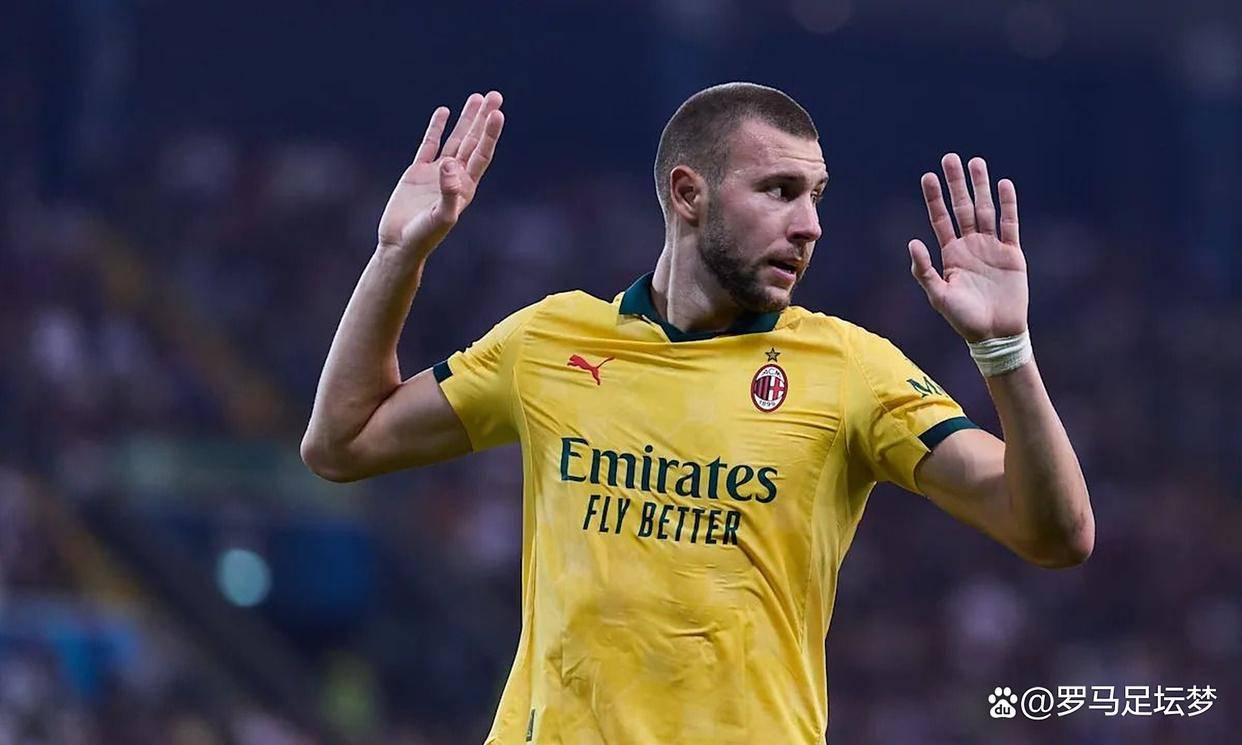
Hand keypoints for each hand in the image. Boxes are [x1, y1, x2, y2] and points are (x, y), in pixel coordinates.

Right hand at [377, 91, 504, 256]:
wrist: (400, 244)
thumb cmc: (424, 236)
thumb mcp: (440, 217)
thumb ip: (448, 192)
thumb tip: (449, 164)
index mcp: (466, 187)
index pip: (481, 154)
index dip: (490, 134)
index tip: (497, 114)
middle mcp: (455, 177)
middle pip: (474, 141)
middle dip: (484, 119)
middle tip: (495, 95)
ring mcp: (436, 173)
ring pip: (455, 139)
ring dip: (466, 119)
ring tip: (476, 98)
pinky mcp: (417, 172)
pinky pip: (429, 144)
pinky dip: (437, 128)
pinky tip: (444, 112)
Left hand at [908, 153, 1027, 341]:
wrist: (995, 334)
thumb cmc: (964, 319)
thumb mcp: (939, 296)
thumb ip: (924, 270)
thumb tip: (912, 242)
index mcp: (951, 254)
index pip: (940, 219)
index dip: (934, 199)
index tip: (927, 177)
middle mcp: (970, 246)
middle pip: (963, 207)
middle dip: (956, 184)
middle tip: (950, 158)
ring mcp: (992, 247)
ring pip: (986, 210)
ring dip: (981, 187)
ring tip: (976, 162)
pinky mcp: (1012, 253)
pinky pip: (1010, 224)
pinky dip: (1008, 204)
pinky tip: (1004, 185)